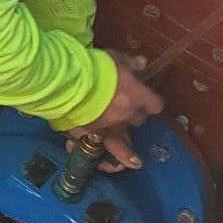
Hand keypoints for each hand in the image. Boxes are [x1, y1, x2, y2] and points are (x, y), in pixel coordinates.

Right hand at [70, 54, 162, 169]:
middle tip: (129, 112)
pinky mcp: (89, 134)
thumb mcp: (114, 58)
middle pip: (139, 120)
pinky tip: (109, 165)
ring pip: (123, 140)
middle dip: (135, 116)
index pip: (154, 104)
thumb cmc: (92, 65)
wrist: (68, 81)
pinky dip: (104, 154)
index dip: (153, 103)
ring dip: (128, 147)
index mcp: (136, 95)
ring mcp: (109, 127)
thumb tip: (142, 64)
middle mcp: (127, 115)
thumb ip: (129, 63)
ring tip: (135, 162)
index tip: (150, 102)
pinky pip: (101, 148)